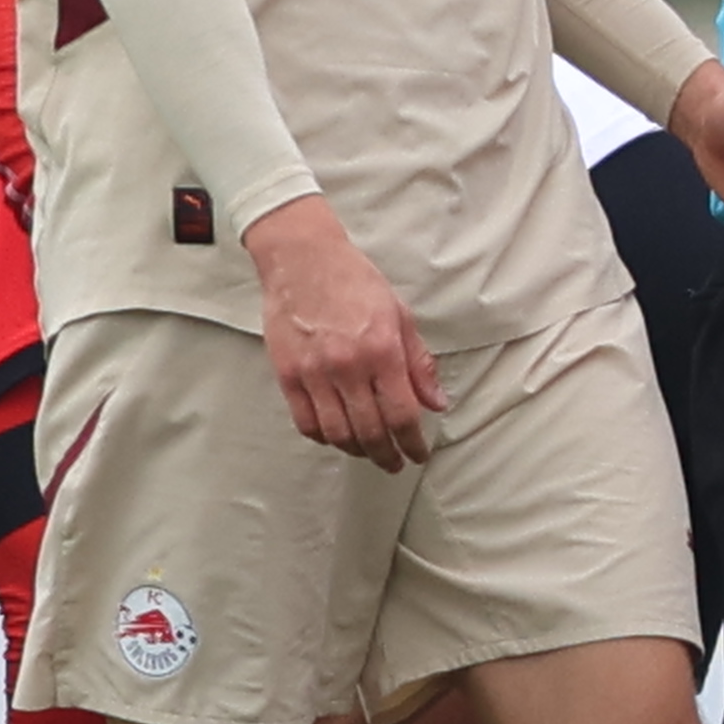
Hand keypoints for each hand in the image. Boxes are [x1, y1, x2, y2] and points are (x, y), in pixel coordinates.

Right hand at [244, 197, 448, 467]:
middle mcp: (348, 366)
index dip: (412, 442)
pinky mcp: (287, 374)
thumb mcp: (400, 316)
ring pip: (337, 433)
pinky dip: (324, 437)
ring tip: (369, 452)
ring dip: (357, 450)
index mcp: (382, 350)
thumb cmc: (354, 282)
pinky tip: (337, 436)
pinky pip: (305, 422)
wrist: (303, 260)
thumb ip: (419, 364)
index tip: (418, 454)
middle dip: (387, 455)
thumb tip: (436, 402)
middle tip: (395, 463)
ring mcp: (314, 373)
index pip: (402, 413)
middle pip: (370, 430)